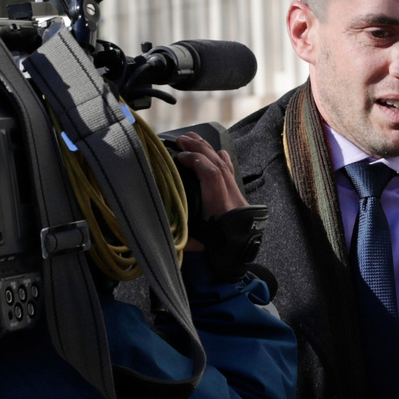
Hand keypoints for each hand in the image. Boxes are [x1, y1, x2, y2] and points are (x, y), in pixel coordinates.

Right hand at [175, 132, 247, 251]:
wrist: (240, 259)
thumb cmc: (217, 253)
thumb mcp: (194, 245)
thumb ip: (178, 233)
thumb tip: (159, 222)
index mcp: (220, 207)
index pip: (211, 175)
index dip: (196, 161)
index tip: (179, 157)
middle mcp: (232, 199)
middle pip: (217, 166)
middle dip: (200, 149)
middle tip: (182, 140)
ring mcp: (238, 199)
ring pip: (225, 168)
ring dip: (208, 151)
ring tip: (194, 139)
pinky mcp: (240, 201)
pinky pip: (232, 175)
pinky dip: (224, 161)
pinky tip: (220, 152)